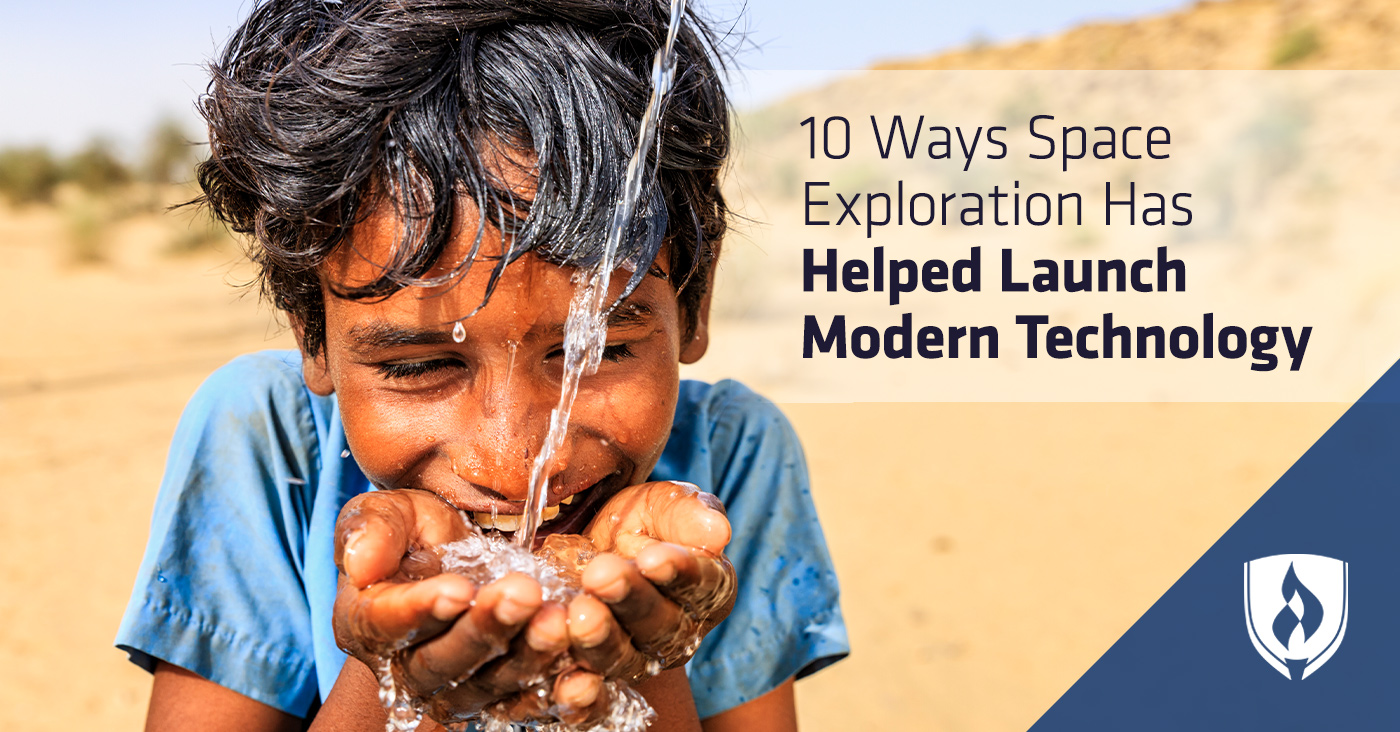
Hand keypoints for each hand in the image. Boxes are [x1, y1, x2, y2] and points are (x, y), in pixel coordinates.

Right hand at [332, 489, 588, 725]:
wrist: (460, 558)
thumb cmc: (416, 533)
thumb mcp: (391, 513)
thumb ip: (371, 530)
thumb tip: (359, 564)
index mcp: (367, 624)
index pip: (386, 626)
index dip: (421, 610)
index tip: (459, 588)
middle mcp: (408, 667)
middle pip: (442, 663)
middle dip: (484, 630)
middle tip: (524, 594)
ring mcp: (457, 688)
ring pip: (489, 685)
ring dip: (527, 655)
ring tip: (559, 619)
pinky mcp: (502, 697)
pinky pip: (528, 703)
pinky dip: (557, 691)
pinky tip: (583, 668)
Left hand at [560, 480, 735, 715]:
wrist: (587, 547)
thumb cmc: (637, 523)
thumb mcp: (659, 505)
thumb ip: (686, 513)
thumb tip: (718, 531)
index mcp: (708, 589)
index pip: (701, 584)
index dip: (679, 573)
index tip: (652, 558)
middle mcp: (678, 632)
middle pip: (661, 625)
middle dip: (630, 600)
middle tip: (601, 576)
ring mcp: (637, 659)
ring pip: (623, 659)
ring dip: (600, 639)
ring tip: (576, 613)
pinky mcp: (595, 677)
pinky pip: (592, 697)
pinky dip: (580, 696)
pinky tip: (567, 683)